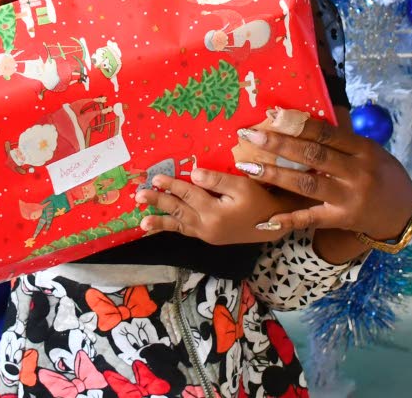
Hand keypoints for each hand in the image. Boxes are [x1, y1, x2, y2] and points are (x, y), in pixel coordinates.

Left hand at [135, 168, 292, 244]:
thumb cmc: (258, 201)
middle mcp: (207, 226)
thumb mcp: (241, 185)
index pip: (187, 194)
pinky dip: (172, 229)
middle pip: (177, 211)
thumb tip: (194, 173)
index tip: (155, 177)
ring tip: (142, 222)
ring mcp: (207, 234)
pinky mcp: (209, 237)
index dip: (171, 184)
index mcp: (214, 213)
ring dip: (160, 222)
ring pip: (179, 226)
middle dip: (157, 202)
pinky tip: (161, 228)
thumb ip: (216, 179)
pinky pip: (186, 232)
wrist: (273, 224)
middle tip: (139, 196)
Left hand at [232, 107, 411, 240]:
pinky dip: (288, 219)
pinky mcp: (341, 220)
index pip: (326, 133)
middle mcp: (357, 173)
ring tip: (248, 167)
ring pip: (307, 183)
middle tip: (250, 136)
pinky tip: (266, 218)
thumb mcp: (366, 149)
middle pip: (313, 155)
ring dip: (275, 175)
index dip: (297, 123)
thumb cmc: (377, 172)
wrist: (399, 210)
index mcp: (363, 149)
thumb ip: (338, 137)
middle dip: (279, 144)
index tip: (270, 115)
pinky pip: (311, 218)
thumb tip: (297, 115)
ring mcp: (349, 198)